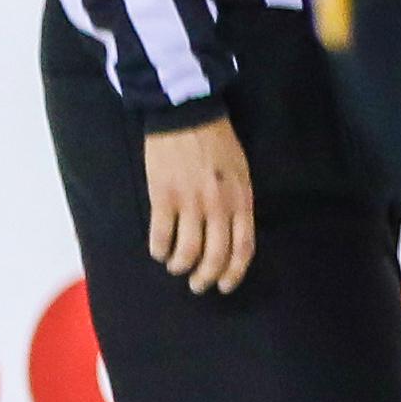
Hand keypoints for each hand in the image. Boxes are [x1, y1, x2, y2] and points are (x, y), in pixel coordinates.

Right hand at [144, 118, 257, 292]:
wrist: (187, 116)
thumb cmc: (217, 143)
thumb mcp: (241, 173)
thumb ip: (238, 203)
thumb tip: (229, 234)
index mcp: (241, 200)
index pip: (243, 247)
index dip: (233, 272)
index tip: (223, 285)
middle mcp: (218, 206)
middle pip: (215, 255)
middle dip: (205, 277)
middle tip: (196, 284)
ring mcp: (190, 203)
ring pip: (187, 251)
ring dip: (179, 265)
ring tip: (174, 265)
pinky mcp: (163, 197)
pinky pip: (161, 235)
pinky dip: (158, 249)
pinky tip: (158, 249)